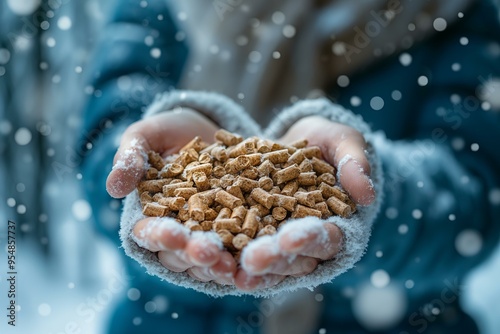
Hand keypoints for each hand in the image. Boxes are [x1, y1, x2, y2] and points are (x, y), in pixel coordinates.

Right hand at [107, 108, 235, 284]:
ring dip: (221, 265)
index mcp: (151, 216)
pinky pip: (242, 247)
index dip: (160, 236)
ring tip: (234, 265)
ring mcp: (209, 234)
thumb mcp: (144, 137)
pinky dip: (248, 255)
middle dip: (195, 255)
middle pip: (182, 254)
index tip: (172, 234)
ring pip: (211, 259)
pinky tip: (260, 257)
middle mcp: (180, 232)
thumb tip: (113, 187)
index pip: (150, 233)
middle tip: (208, 254)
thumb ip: (130, 159)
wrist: (206, 130)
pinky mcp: (238, 229)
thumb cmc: (167, 133)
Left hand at [234, 116, 374, 290]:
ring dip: (243, 264)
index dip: (309, 240)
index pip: (325, 239)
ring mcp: (273, 235)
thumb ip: (355, 163)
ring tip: (226, 268)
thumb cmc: (330, 142)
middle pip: (289, 257)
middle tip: (252, 260)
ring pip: (261, 256)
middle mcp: (301, 239)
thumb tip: (366, 194)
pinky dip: (223, 246)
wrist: (297, 140)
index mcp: (333, 225)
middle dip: (271, 258)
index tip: (290, 238)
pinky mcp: (247, 226)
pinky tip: (204, 250)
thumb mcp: (345, 143)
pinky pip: (235, 239)